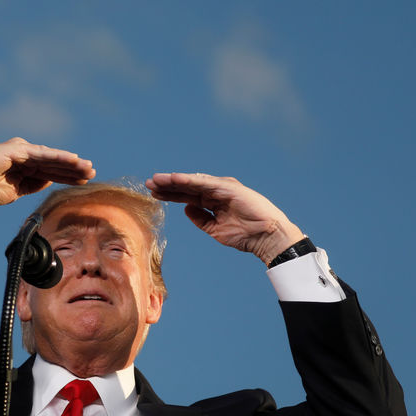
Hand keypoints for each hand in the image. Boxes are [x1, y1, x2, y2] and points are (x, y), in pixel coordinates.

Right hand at [0, 138, 95, 212]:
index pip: (50, 171)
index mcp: (22, 167)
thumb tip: (48, 181)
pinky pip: (43, 154)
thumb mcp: (14, 192)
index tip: (83, 181)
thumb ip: (31, 186)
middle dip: (74, 169)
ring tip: (88, 168)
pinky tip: (73, 160)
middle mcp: (23, 156)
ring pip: (51, 158)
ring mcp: (20, 151)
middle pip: (54, 163)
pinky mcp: (17, 150)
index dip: (67, 176)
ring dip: (71, 163)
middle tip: (93, 172)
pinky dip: (59, 157)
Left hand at [145, 173, 303, 264]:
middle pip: (187, 187)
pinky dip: (188, 180)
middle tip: (149, 183)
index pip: (187, 196)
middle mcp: (216, 192)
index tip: (153, 194)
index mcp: (213, 202)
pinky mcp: (228, 187)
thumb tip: (185, 210)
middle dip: (168, 185)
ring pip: (193, 182)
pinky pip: (204, 182)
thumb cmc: (245, 235)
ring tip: (156, 179)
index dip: (170, 194)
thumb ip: (200, 219)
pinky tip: (174, 179)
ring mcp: (222, 188)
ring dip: (174, 180)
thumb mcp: (215, 229)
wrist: (266, 237)